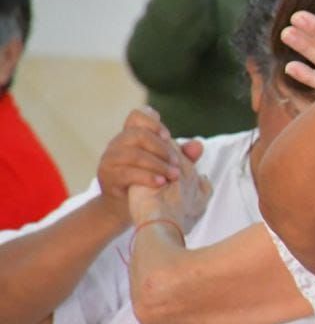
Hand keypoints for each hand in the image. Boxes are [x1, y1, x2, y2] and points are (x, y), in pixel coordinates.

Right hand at [97, 109, 201, 223]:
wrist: (129, 207)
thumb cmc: (151, 180)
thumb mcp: (168, 166)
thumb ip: (182, 155)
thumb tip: (198, 145)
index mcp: (133, 135)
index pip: (137, 116)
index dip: (153, 122)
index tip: (169, 137)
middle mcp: (118, 143)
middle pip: (138, 134)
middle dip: (161, 148)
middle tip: (177, 163)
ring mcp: (110, 159)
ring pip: (132, 154)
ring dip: (157, 164)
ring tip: (174, 176)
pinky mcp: (108, 176)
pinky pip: (126, 172)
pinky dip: (146, 177)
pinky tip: (161, 183)